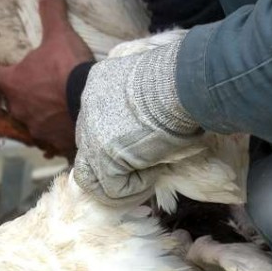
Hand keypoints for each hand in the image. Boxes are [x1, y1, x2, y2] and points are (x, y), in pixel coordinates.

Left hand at [0, 0, 93, 157]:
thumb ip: (50, 14)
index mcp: (13, 83)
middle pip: (13, 100)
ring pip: (32, 120)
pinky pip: (51, 137)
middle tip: (40, 85)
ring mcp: (35, 128)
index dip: (1, 71)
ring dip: (41, 113)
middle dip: (24, 94)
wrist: (92, 104)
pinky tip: (69, 123)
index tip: (8, 69)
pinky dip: (57, 130)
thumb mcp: (59, 35)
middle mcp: (18, 109)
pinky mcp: (53, 142)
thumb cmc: (68, 68)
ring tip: (58, 106)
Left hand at [72, 36, 203, 203]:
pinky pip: (113, 189)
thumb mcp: (154, 84)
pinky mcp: (102, 158)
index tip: (145, 144)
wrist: (183, 84)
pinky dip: (136, 189)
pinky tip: (157, 172)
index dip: (118, 140)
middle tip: (145, 167)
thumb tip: (152, 128)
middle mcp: (88, 106)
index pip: (96, 120)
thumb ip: (143, 102)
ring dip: (119, 185)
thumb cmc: (182, 81)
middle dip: (113, 165)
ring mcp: (91, 135)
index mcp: (99, 82)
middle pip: (88, 148)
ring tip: (147, 181)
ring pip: (90, 177)